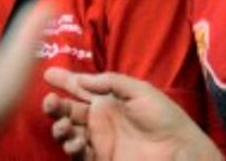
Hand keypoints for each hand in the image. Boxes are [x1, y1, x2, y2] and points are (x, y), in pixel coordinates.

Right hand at [42, 69, 218, 159]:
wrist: (177, 150)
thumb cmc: (164, 117)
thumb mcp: (141, 91)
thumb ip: (112, 82)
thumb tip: (83, 79)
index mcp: (110, 101)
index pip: (82, 88)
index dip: (65, 81)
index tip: (48, 73)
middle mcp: (101, 120)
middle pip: (70, 110)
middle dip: (56, 105)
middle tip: (49, 101)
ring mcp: (100, 141)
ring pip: (69, 132)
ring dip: (60, 127)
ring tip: (63, 125)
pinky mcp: (101, 159)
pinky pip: (79, 154)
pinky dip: (72, 147)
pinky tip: (75, 141)